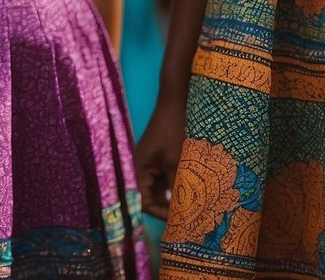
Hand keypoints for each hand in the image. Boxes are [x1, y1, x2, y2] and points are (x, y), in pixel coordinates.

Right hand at [135, 96, 186, 219]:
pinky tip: (187, 191)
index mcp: (137, 170)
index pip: (142, 201)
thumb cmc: (173, 131)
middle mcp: (139, 169)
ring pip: (157, 189)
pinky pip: (163, 179)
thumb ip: (176, 184)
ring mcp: (149, 164)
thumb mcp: (176, 160)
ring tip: (187, 206)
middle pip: (148, 197)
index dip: (158, 212)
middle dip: (164, 207)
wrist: (174, 104)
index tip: (176, 219)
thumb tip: (181, 209)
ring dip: (170, 197)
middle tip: (183, 216)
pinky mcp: (158, 159)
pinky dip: (173, 186)